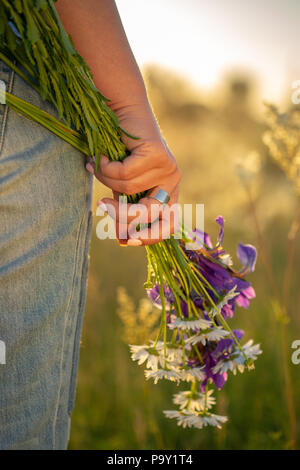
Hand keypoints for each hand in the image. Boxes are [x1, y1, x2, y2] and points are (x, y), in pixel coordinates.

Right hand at [86, 101, 180, 245]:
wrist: (122, 112)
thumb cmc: (120, 151)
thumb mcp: (123, 185)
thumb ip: (125, 207)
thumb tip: (123, 240)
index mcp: (168, 192)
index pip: (168, 226)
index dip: (148, 237)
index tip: (126, 242)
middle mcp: (172, 181)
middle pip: (148, 213)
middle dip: (122, 214)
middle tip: (101, 205)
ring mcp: (168, 167)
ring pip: (129, 189)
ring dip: (106, 179)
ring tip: (99, 165)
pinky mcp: (157, 154)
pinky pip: (125, 173)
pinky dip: (106, 166)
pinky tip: (103, 155)